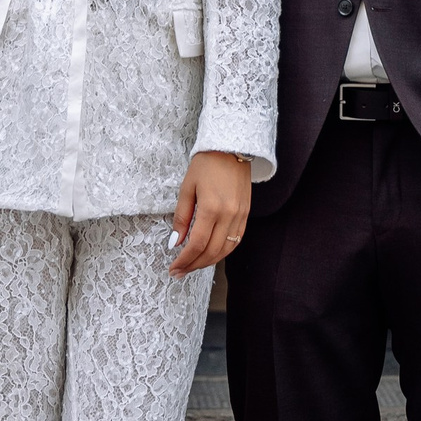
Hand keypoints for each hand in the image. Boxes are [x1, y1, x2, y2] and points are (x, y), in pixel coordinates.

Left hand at [170, 150, 250, 274]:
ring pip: (225, 250)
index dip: (184, 260)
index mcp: (212, 208)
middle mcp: (229, 215)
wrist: (231, 147)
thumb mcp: (187, 187)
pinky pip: (236, 241)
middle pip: (212, 252)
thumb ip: (182, 217)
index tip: (174, 268)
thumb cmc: (206, 164)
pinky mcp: (246, 214)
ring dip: (208, 262)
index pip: (197, 244)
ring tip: (193, 266)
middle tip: (179, 272)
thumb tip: (175, 242)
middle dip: (194, 265)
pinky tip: (211, 255)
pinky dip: (223, 252)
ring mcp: (240, 216)